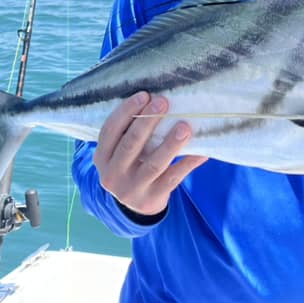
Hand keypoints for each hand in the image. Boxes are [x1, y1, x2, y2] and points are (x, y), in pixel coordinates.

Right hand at [94, 91, 207, 216]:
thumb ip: (128, 134)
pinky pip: (173, 178)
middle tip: (163, 102)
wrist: (135, 207)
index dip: (126, 111)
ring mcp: (131, 189)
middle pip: (131, 144)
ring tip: (185, 127)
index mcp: (102, 158)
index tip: (144, 95)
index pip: (110, 130)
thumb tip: (155, 99)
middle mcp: (112, 175)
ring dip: (170, 144)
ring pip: (153, 163)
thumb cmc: (130, 167)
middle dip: (148, 121)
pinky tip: (202, 152)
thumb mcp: (119, 155)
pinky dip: (188, 163)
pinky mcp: (151, 199)